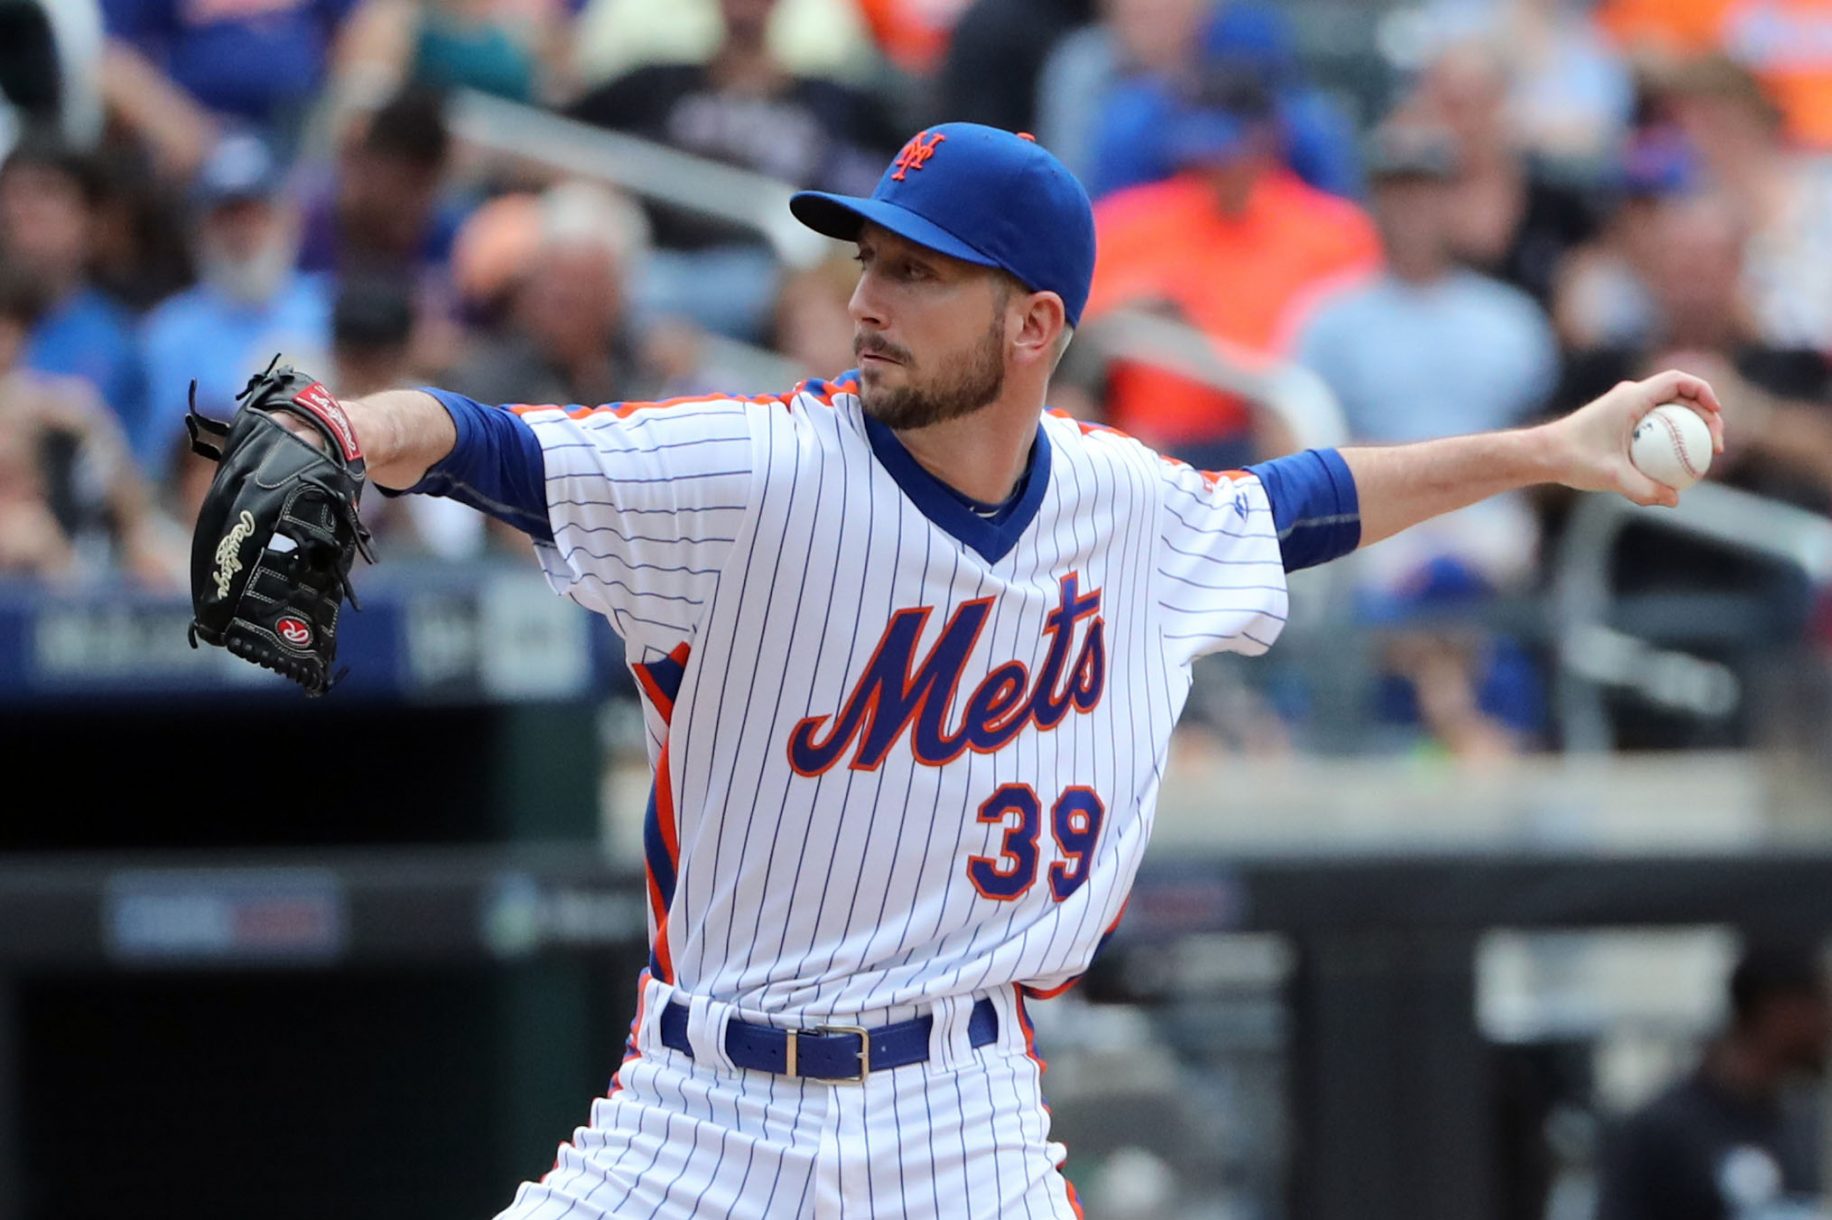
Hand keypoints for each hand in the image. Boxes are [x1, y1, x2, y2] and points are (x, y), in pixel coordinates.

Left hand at [1536, 369, 1724, 507]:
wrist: (1542, 454)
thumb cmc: (1573, 460)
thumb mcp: (1611, 477)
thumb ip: (1644, 489)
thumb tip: (1675, 500)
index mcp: (1631, 398)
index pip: (1678, 381)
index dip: (1704, 391)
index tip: (1716, 414)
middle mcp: (1630, 396)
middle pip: (1680, 395)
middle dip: (1705, 414)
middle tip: (1716, 445)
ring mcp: (1625, 406)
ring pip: (1669, 409)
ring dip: (1690, 425)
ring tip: (1702, 455)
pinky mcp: (1620, 419)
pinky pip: (1654, 422)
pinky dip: (1670, 435)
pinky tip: (1675, 463)